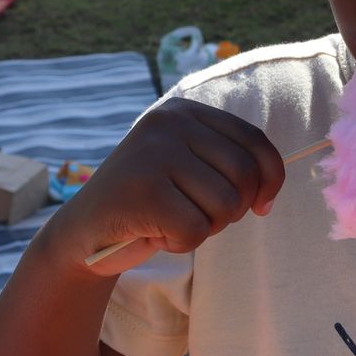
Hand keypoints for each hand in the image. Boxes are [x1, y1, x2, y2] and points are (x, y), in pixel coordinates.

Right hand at [55, 97, 283, 276]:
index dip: (270, 177)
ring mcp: (154, 154)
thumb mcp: (190, 169)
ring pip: (225, 204)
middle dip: (233, 209)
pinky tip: (156, 233)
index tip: (262, 205)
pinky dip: (181, 243)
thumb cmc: (150, 204)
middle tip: (201, 218)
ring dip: (206, 227)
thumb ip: (226, 164)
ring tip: (173, 222)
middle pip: (244, 174)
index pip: (253, 140)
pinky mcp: (143, 191)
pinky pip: (195, 229)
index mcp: (185, 112)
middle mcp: (169, 123)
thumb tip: (270, 186)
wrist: (84, 233)